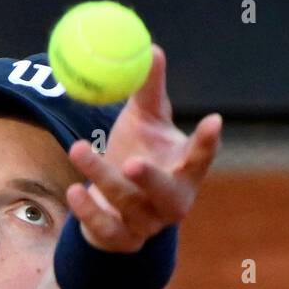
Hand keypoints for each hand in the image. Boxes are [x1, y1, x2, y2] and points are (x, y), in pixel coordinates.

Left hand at [64, 44, 222, 252]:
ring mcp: (146, 225)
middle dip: (152, 179)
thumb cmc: (134, 154)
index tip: (214, 120)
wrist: (110, 206)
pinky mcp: (119, 240)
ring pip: (127, 204)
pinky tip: (74, 191)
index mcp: (184, 172)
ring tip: (78, 148)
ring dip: (102, 176)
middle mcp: (171, 203)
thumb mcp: (143, 122)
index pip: (201, 158)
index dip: (208, 143)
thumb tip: (151, 48)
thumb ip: (149, 91)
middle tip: (134, 161)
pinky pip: (104, 228)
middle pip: (169, 196)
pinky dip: (88, 211)